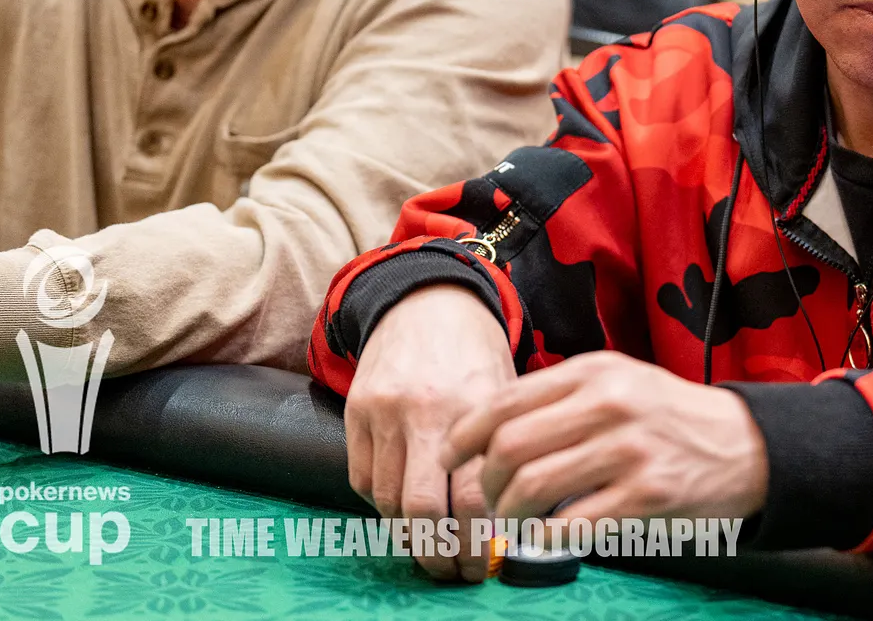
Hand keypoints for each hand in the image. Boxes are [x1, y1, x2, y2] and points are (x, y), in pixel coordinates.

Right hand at [344, 284, 514, 580]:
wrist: (426, 299)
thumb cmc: (476, 352)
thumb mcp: (505, 391)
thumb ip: (505, 448)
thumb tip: (517, 520)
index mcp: (476, 405)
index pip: (475, 495)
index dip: (480, 542)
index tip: (487, 567)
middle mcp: (426, 409)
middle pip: (424, 507)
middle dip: (439, 552)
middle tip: (454, 572)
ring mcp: (384, 411)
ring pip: (388, 500)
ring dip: (409, 535)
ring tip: (431, 550)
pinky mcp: (355, 411)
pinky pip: (362, 479)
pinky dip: (382, 504)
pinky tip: (404, 509)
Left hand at [441, 350, 767, 524]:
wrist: (746, 445)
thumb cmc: (670, 418)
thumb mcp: (619, 383)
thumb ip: (561, 398)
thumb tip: (489, 431)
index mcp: (595, 372)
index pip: (505, 400)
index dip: (465, 434)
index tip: (452, 457)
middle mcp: (610, 404)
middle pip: (510, 446)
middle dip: (485, 482)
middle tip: (488, 500)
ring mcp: (630, 450)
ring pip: (533, 486)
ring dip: (509, 515)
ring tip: (514, 523)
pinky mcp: (648, 495)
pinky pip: (572, 525)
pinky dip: (546, 539)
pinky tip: (547, 538)